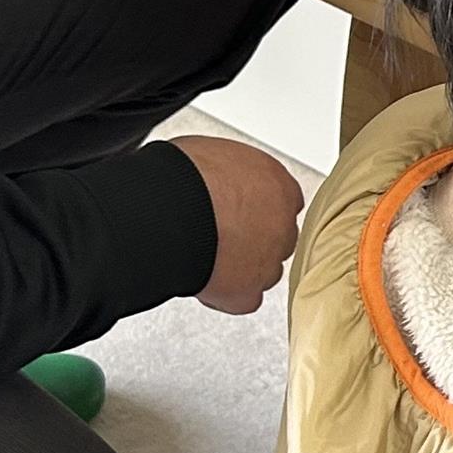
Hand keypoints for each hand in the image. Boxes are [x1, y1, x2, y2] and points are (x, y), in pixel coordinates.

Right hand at [176, 134, 306, 314]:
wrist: (168, 210)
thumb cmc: (183, 176)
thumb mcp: (214, 154)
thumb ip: (231, 172)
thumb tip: (216, 174)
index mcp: (278, 184)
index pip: (283, 202)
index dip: (258, 210)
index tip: (238, 212)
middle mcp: (283, 223)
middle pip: (277, 238)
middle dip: (253, 239)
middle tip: (221, 236)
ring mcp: (269, 260)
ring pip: (263, 270)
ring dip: (242, 267)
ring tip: (207, 257)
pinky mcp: (249, 292)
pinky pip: (245, 299)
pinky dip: (227, 294)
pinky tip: (205, 280)